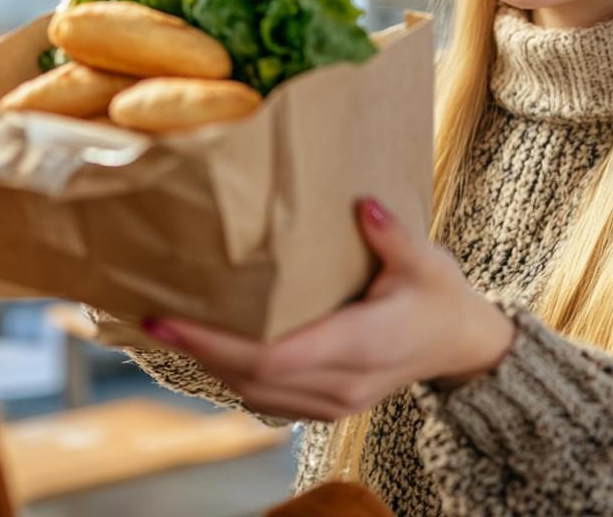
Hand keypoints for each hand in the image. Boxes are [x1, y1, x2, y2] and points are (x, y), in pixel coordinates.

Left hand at [140, 198, 516, 421]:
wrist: (461, 346)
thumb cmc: (440, 298)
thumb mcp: (427, 261)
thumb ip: (393, 234)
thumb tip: (362, 205)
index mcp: (362, 346)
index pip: (273, 355)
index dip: (216, 343)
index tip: (171, 320)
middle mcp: (342, 385)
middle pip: (252, 378)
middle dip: (197, 351)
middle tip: (150, 318)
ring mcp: (334, 404)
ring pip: (254, 394)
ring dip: (210, 365)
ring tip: (168, 330)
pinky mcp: (327, 406)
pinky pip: (267, 399)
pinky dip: (233, 375)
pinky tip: (209, 348)